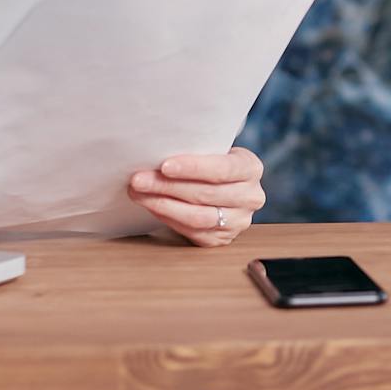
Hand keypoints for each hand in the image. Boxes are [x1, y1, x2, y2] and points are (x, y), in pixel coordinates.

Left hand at [128, 146, 265, 246]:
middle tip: (139, 179)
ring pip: (197, 217)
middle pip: (205, 194)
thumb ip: (197, 150)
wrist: (225, 186)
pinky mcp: (222, 239)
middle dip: (167, 186)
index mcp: (251, 169)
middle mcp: (251, 197)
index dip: (193, 168)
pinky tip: (152, 206)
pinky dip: (168, 218)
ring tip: (139, 194)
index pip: (222, 169)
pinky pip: (192, 232)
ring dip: (162, 205)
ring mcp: (238, 222)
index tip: (165, 166)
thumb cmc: (213, 163)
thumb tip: (155, 151)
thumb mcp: (215, 150)